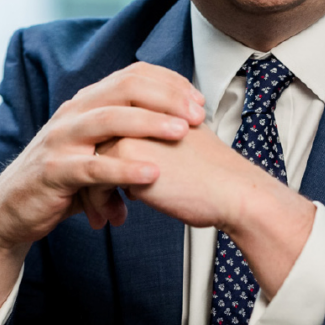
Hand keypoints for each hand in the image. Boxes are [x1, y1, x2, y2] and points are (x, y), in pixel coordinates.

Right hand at [0, 62, 203, 324]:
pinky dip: (124, 169)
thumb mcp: (102, 147)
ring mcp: (60, 141)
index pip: (133, 75)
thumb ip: (131, 133)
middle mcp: (73, 113)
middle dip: (166, 97)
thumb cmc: (69, 179)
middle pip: (124, 89)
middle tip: (198, 114)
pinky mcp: (52, 172)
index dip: (170, 83)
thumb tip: (182, 121)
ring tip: (182, 132)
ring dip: (149, 123)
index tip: (200, 100)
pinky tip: (152, 173)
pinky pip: (92, 167)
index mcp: (88, 102)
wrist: (13, 212)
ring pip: (107, 120)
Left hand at [99, 126, 315, 293]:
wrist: (234, 191)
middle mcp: (141, 112)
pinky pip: (92, 180)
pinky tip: (116, 218)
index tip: (113, 184)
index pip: (117, 128)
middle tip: (104, 202)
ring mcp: (130, 131)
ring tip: (106, 214)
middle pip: (99, 142)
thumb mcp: (189, 143)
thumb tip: (135, 156)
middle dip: (96, 175)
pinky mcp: (123, 154)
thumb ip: (162, 138)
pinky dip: (99, 203)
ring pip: (90, 161)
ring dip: (94, 192)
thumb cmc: (217, 176)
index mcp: (158, 106)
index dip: (112, 156)